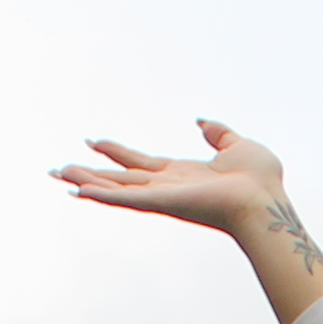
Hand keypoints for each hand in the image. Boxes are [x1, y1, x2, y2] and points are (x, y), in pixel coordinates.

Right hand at [54, 120, 322, 317]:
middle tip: (58, 168)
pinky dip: (100, 195)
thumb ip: (218, 133)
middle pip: (119, 179)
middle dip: (89, 173)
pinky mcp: (161, 202)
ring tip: (57, 175)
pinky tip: (76, 190)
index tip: (93, 143)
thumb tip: (202, 121)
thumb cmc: (260, 181)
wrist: (264, 201)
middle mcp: (166, 187)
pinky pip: (124, 199)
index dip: (116, 153)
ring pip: (114, 188)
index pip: (141, 163)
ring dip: (85, 182)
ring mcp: (161, 196)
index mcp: (181, 174)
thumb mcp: (237, 145)